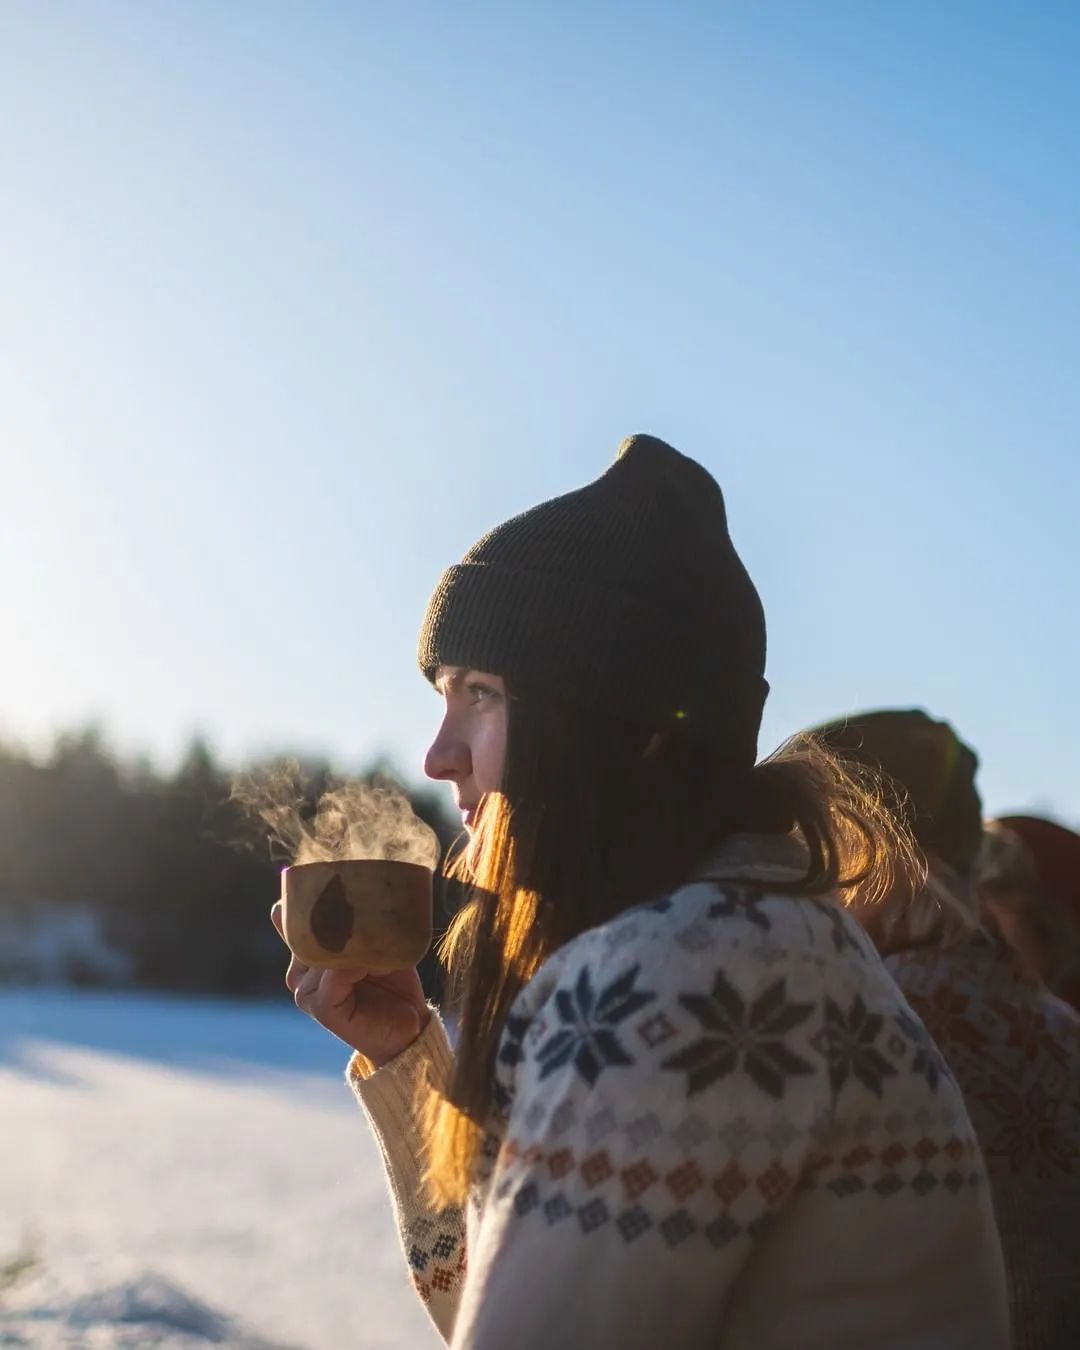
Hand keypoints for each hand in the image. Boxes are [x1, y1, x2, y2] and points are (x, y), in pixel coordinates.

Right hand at [271, 902, 429, 1067]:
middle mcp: (299, 970)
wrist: (407, 1026)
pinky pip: (333, 976)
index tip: (318, 876)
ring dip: (351, 943)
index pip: (289, 915)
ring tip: (379, 949)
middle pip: (302, 930)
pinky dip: (355, 966)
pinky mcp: (321, 1007)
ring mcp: (305, 990)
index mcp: (306, 950)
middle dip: (328, 914)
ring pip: (319, 950)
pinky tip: (375, 965)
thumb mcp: (380, 941)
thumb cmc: (393, 980)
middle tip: (354, 901)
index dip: (299, 896)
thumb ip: (366, 921)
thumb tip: (370, 889)